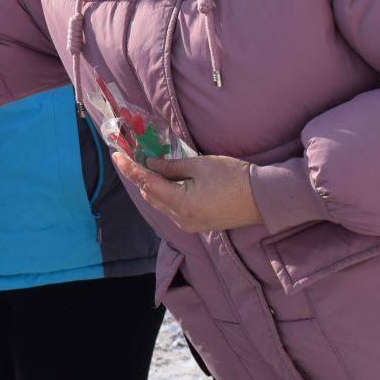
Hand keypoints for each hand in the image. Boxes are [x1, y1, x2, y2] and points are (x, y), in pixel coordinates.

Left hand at [112, 150, 262, 233]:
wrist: (262, 198)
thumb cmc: (234, 178)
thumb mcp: (200, 166)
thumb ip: (171, 167)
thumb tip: (150, 164)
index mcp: (180, 203)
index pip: (146, 184)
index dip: (129, 169)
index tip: (117, 155)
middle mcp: (180, 219)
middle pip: (150, 195)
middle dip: (139, 176)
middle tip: (133, 156)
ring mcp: (188, 225)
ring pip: (160, 203)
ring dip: (152, 186)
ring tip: (148, 165)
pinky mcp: (197, 225)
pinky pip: (171, 209)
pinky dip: (165, 194)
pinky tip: (166, 180)